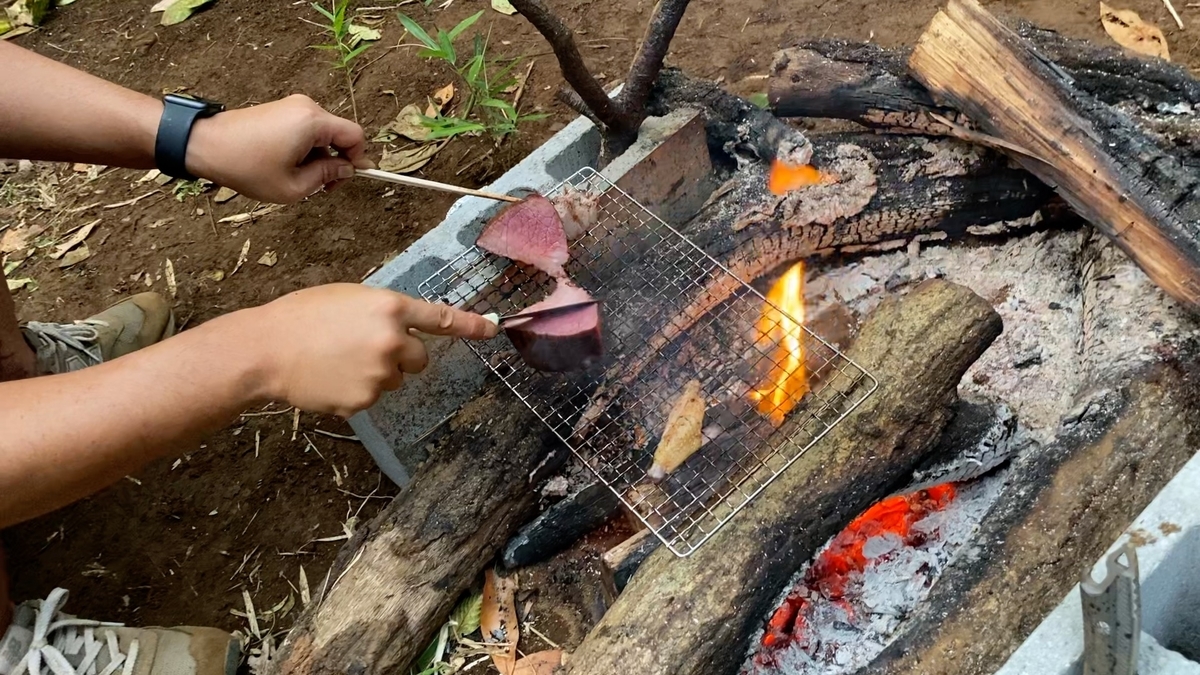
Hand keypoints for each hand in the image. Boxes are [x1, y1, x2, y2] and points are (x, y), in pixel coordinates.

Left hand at [185, 95, 373, 203]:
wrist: (204, 144)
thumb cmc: (245, 166)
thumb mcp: (293, 186)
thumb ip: (327, 177)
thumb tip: (346, 170)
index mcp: (313, 122)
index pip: (355, 136)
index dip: (358, 159)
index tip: (346, 180)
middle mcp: (306, 107)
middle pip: (339, 134)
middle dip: (336, 161)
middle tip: (320, 186)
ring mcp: (292, 106)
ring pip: (323, 133)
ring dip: (319, 157)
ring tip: (297, 176)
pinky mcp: (281, 109)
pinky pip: (307, 129)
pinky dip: (305, 148)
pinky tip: (286, 164)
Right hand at [240, 284, 496, 416]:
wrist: (266, 350)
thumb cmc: (301, 316)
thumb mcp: (348, 298)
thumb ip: (382, 312)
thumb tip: (402, 329)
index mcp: (389, 308)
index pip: (441, 318)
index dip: (471, 326)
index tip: (493, 330)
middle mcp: (392, 341)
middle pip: (420, 358)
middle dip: (402, 356)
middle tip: (365, 348)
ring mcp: (380, 374)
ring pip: (395, 380)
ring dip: (377, 373)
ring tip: (338, 361)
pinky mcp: (364, 401)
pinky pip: (372, 397)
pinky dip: (356, 391)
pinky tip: (331, 379)